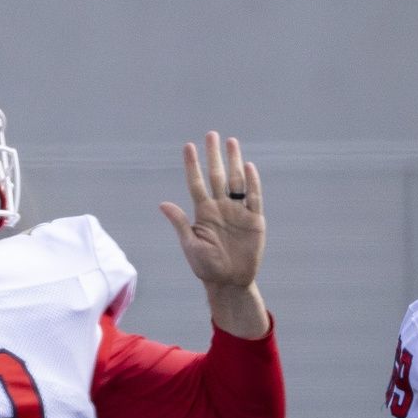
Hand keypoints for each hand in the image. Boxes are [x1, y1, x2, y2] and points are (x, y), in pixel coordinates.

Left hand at [160, 133, 266, 337]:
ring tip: (231, 142)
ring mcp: (238, 212)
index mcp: (203, 213)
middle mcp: (220, 208)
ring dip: (233, 162)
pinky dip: (252, 183)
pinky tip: (248, 166)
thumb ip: (180, 223)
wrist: (229, 282)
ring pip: (235, 181)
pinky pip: (253, 197)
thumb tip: (163, 204)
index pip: (196, 183)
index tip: (188, 147)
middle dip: (214, 156)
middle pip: (217, 176)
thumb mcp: (191, 245)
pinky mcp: (254, 220)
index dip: (193, 165)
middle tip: (211, 135)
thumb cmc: (206, 267)